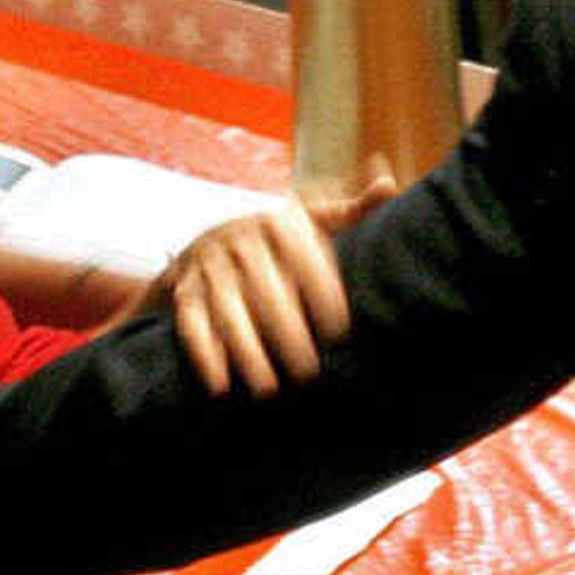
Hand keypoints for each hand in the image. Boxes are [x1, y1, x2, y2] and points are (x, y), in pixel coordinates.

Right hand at [161, 204, 356, 398]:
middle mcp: (240, 243)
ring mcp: (210, 269)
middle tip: (309, 370)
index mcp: (276, 223)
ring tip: (269, 387)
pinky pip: (192, 325)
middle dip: (286, 333)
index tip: (339, 329)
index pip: (302, 258)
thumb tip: (389, 187)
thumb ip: (350, 210)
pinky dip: (205, 356)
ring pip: (228, 312)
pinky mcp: (186, 294)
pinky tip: (222, 384)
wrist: (206, 240)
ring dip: (247, 352)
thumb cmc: (275, 238)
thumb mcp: (309, 218)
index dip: (321, 293)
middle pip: (265, 291)